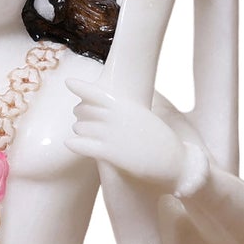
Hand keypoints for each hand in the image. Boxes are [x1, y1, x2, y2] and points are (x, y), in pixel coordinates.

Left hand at [64, 80, 187, 189]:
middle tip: (82, 118)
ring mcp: (111, 135)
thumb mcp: (144, 117)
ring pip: (80, 127)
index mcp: (126, 105)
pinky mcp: (110, 153)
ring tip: (81, 133)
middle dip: (80, 113)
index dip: (79, 86)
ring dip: (79, 130)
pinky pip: (82, 145)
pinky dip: (74, 143)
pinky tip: (70, 143)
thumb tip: (112, 107)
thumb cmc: (160, 140)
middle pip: (83, 110)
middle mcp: (115, 117)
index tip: (69, 82)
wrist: (174, 161)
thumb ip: (126, 111)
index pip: (96, 92)